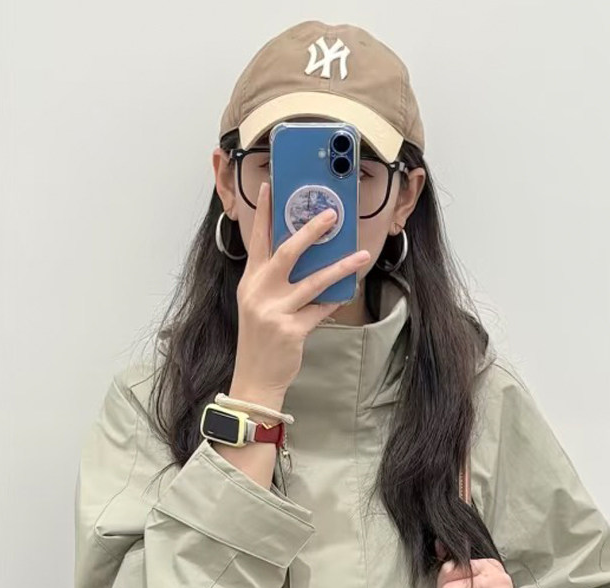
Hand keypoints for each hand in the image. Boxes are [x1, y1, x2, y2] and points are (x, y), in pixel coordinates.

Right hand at [229, 181, 370, 400]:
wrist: (256, 377)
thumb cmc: (260, 340)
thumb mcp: (257, 305)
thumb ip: (273, 281)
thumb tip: (305, 259)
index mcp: (250, 282)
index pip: (257, 240)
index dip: (263, 213)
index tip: (270, 188)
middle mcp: (259, 292)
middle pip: (286, 252)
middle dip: (310, 231)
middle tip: (330, 215)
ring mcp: (274, 311)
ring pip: (312, 281)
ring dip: (339, 266)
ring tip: (359, 255)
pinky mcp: (291, 330)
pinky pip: (320, 309)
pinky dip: (334, 300)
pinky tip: (348, 291)